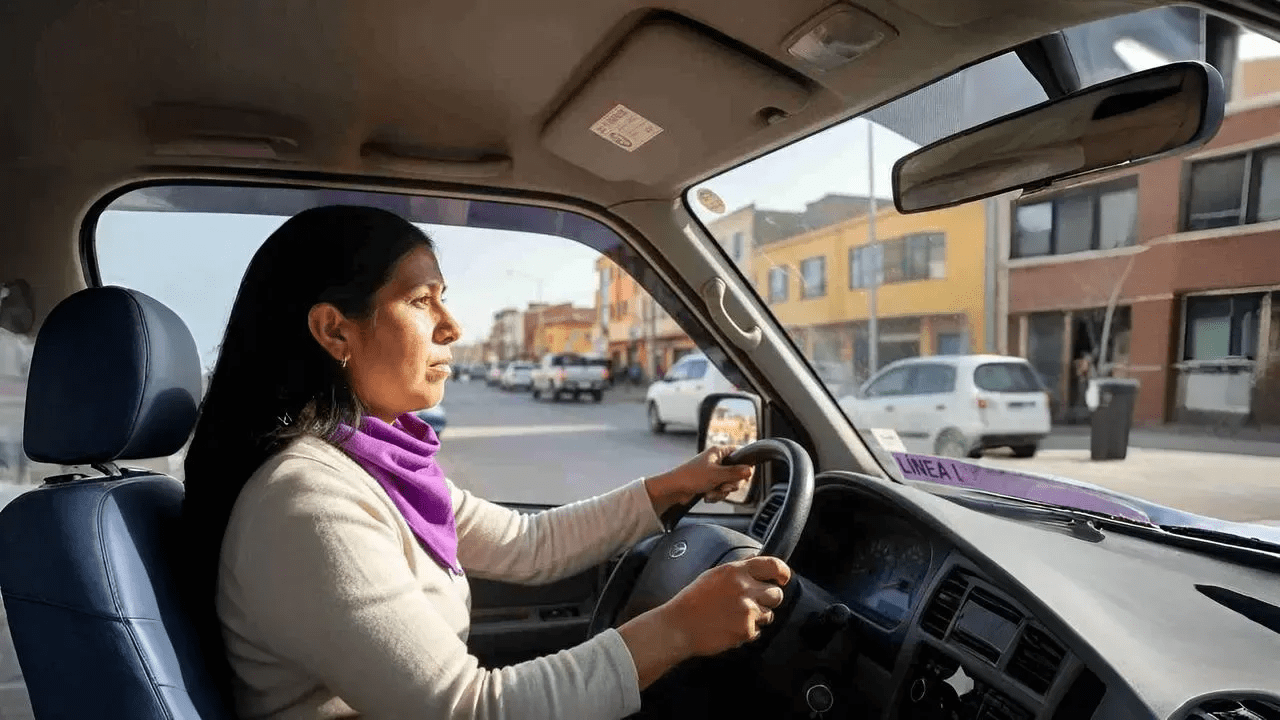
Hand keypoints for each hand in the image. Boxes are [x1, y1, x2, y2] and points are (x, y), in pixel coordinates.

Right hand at [618, 556, 791, 687]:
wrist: (679, 626)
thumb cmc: (692, 601)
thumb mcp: (713, 575)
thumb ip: (737, 570)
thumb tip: (756, 565)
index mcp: (736, 571)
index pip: (773, 566)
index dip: (782, 573)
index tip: (782, 579)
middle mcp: (745, 588)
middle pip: (776, 594)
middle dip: (768, 599)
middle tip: (753, 603)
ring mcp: (747, 611)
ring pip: (769, 614)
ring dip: (758, 617)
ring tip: (735, 617)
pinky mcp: (746, 630)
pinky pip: (758, 631)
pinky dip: (747, 631)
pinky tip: (730, 628)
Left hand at [645, 446, 753, 513]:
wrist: (674, 490)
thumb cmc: (691, 477)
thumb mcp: (716, 474)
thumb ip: (735, 473)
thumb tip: (750, 470)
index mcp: (719, 452)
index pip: (739, 453)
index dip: (744, 464)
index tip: (743, 474)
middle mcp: (717, 461)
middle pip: (737, 473)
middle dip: (731, 484)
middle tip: (724, 486)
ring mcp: (714, 473)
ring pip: (729, 484)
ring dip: (721, 492)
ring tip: (711, 492)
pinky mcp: (710, 483)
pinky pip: (721, 491)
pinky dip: (716, 495)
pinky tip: (707, 496)